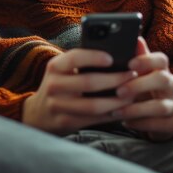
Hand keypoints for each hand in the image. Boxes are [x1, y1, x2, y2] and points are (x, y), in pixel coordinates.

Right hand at [22, 49, 136, 134]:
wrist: (39, 113)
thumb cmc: (61, 85)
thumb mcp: (64, 70)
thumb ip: (85, 61)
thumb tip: (123, 51)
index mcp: (55, 66)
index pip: (75, 57)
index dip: (94, 57)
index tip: (112, 58)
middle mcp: (54, 84)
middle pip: (89, 82)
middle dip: (115, 79)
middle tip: (132, 76)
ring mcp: (58, 105)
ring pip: (93, 105)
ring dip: (117, 100)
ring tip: (131, 95)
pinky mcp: (65, 122)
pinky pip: (93, 119)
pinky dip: (110, 114)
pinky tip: (122, 109)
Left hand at [111, 37, 172, 140]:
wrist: (154, 117)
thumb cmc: (141, 89)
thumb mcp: (137, 74)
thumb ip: (135, 58)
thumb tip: (135, 38)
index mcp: (162, 70)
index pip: (161, 59)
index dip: (146, 60)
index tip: (129, 64)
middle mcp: (172, 85)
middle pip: (162, 80)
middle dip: (138, 86)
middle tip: (118, 92)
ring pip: (160, 106)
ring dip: (136, 109)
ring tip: (117, 111)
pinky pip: (160, 124)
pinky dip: (141, 123)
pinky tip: (127, 122)